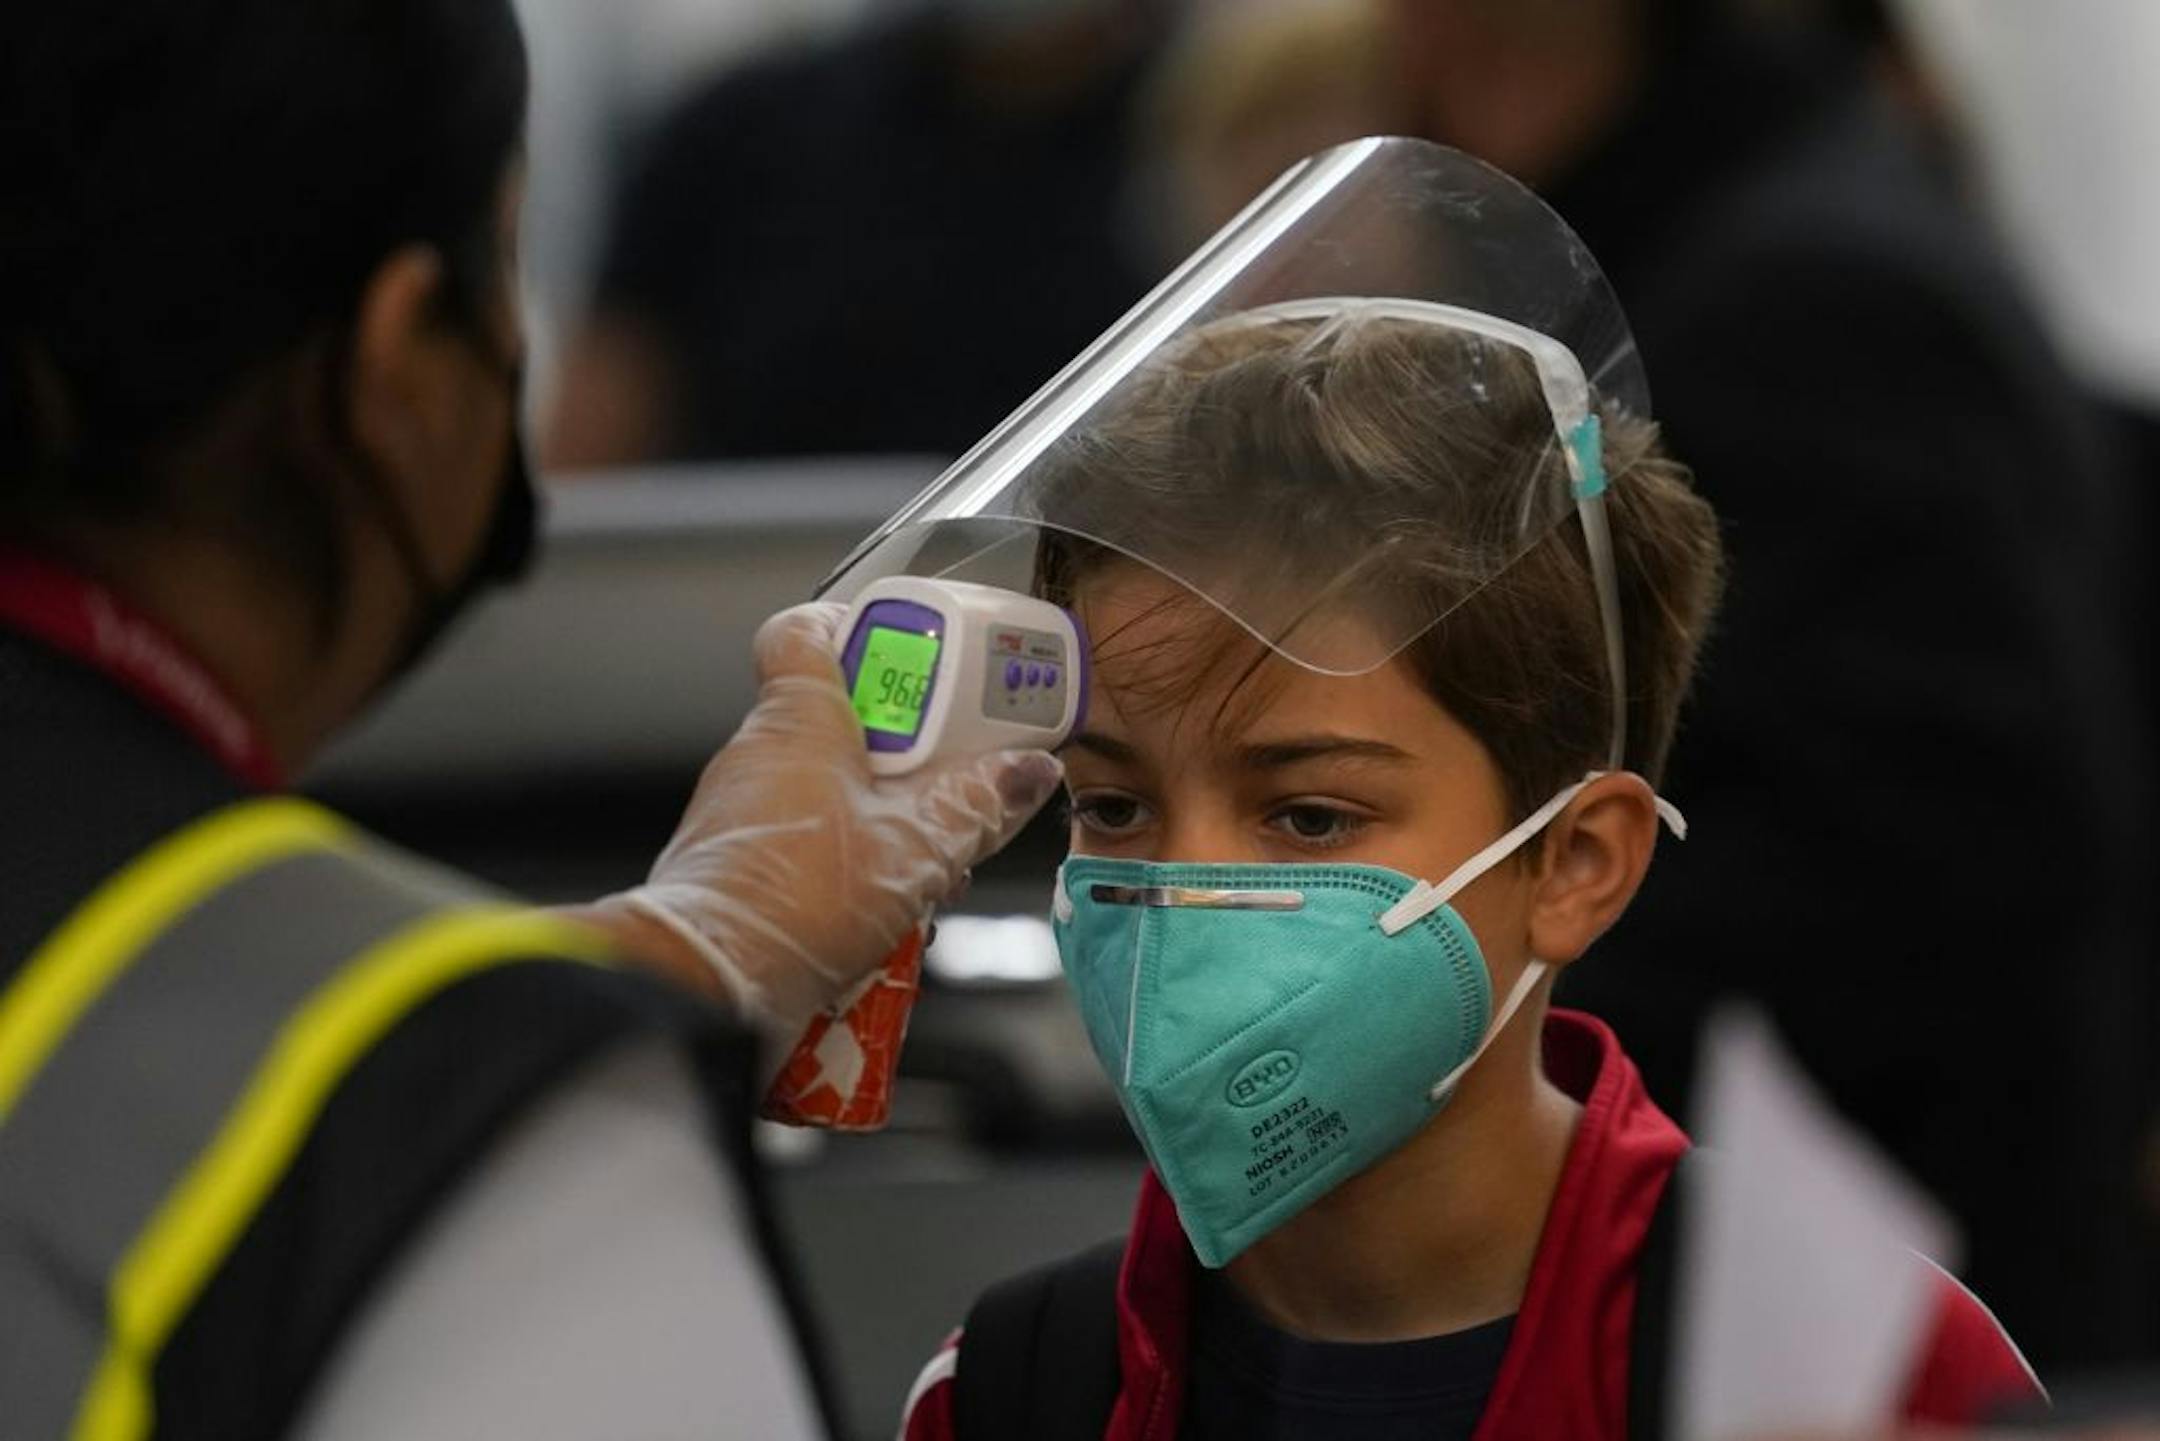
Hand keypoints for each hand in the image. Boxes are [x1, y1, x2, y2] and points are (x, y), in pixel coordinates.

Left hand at [576, 602, 1062, 1031]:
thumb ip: (978, 805)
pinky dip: (851, 853)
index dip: (858, 628)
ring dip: (884, 808)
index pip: (806, 629)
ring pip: (826, 781)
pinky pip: (805, 833)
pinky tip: (892, 898)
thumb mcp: (918, 849)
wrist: (709, 984)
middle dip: (904, 743)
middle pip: (837, 713)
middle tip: (955, 768)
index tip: (913, 654)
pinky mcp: (738, 860)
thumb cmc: (797, 902)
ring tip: (934, 855)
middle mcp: (759, 750)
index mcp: (799, 717)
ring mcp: (743, 806)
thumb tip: (1028, 770)